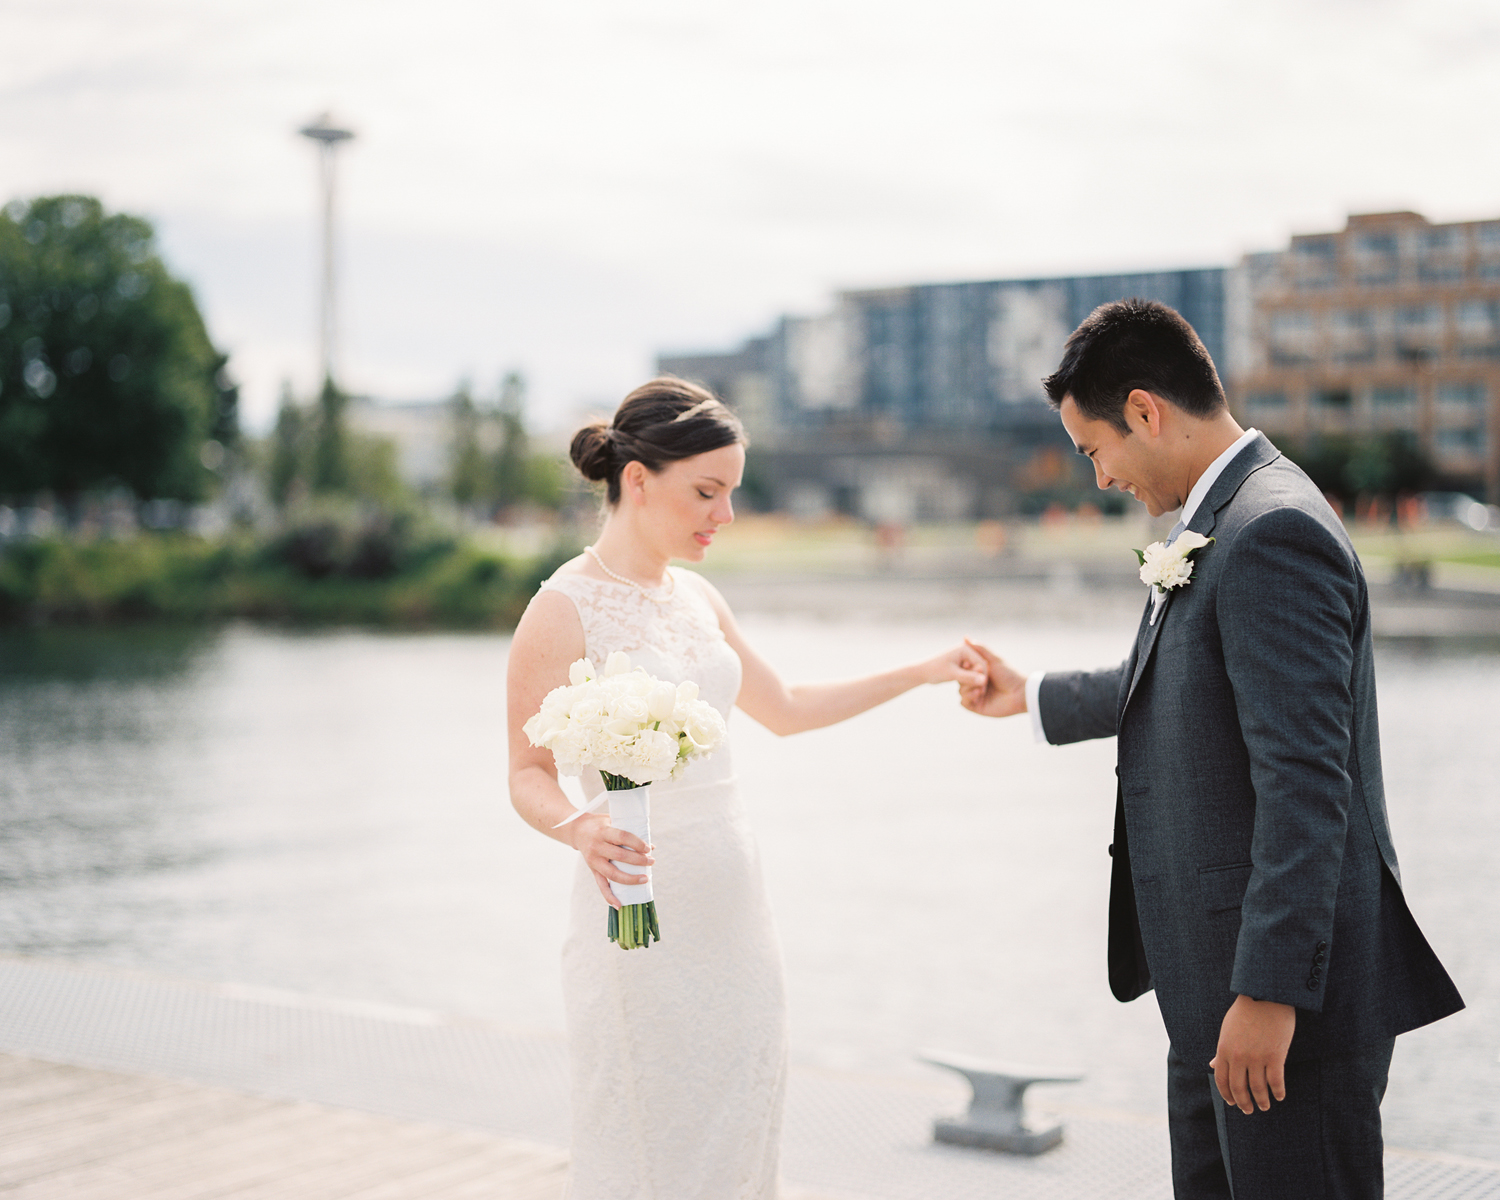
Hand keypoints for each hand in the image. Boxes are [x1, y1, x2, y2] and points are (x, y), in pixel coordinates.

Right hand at [568, 812, 653, 908]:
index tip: (648, 848)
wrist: (577, 830)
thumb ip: (629, 832)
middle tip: (651, 861)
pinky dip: (610, 897)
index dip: (636, 843)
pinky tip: (619, 905)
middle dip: (638, 860)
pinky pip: (601, 885)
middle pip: (620, 856)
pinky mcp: (592, 870)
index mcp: (603, 832)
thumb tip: (651, 846)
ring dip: (630, 879)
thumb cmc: (600, 824)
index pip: (622, 837)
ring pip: (612, 874)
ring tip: (645, 878)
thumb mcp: (612, 821)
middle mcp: (596, 847)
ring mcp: (593, 860)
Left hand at [921, 644, 987, 691]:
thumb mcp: (952, 674)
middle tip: (981, 694)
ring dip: (976, 682)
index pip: (981, 663)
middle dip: (980, 680)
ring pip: (976, 672)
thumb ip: (968, 677)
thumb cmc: (935, 670)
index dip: (983, 676)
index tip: (982, 689)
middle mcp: (966, 651)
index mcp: (965, 649)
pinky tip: (970, 692)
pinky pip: (971, 674)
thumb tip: (983, 680)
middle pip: (980, 667)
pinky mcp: (962, 665)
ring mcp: (965, 658)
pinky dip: (971, 682)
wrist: (922, 672)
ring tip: (976, 694)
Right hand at [959, 639, 1027, 716]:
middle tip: (977, 674)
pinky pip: (964, 703)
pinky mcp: (977, 707)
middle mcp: (976, 684)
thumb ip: (980, 649)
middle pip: (960, 680)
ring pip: (961, 691)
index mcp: (979, 673)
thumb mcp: (994, 659)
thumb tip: (964, 637)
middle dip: (966, 677)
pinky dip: (968, 697)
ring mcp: (976, 696)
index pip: (963, 669)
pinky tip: (978, 694)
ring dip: (968, 687)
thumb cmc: (1009, 674)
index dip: (963, 666)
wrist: (1020, 693)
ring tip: (981, 687)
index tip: (968, 663)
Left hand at [1210, 995, 1295, 1112]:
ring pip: (1258, 1088)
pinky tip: (1279, 1097)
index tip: (1232, 1103)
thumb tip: (1212, 1066)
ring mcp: (1257, 1058)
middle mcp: (1238, 1056)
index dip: (1227, 1094)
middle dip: (1243, 1103)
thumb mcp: (1227, 1030)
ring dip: (1261, 1101)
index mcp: (1224, 1049)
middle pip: (1239, 1088)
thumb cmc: (1246, 1012)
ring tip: (1265, 1106)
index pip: (1222, 1080)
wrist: (1265, 996)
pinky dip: (1277, 1092)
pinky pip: (1275, 1082)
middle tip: (1249, 1110)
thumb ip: (1222, 1051)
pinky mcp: (1275, 1056)